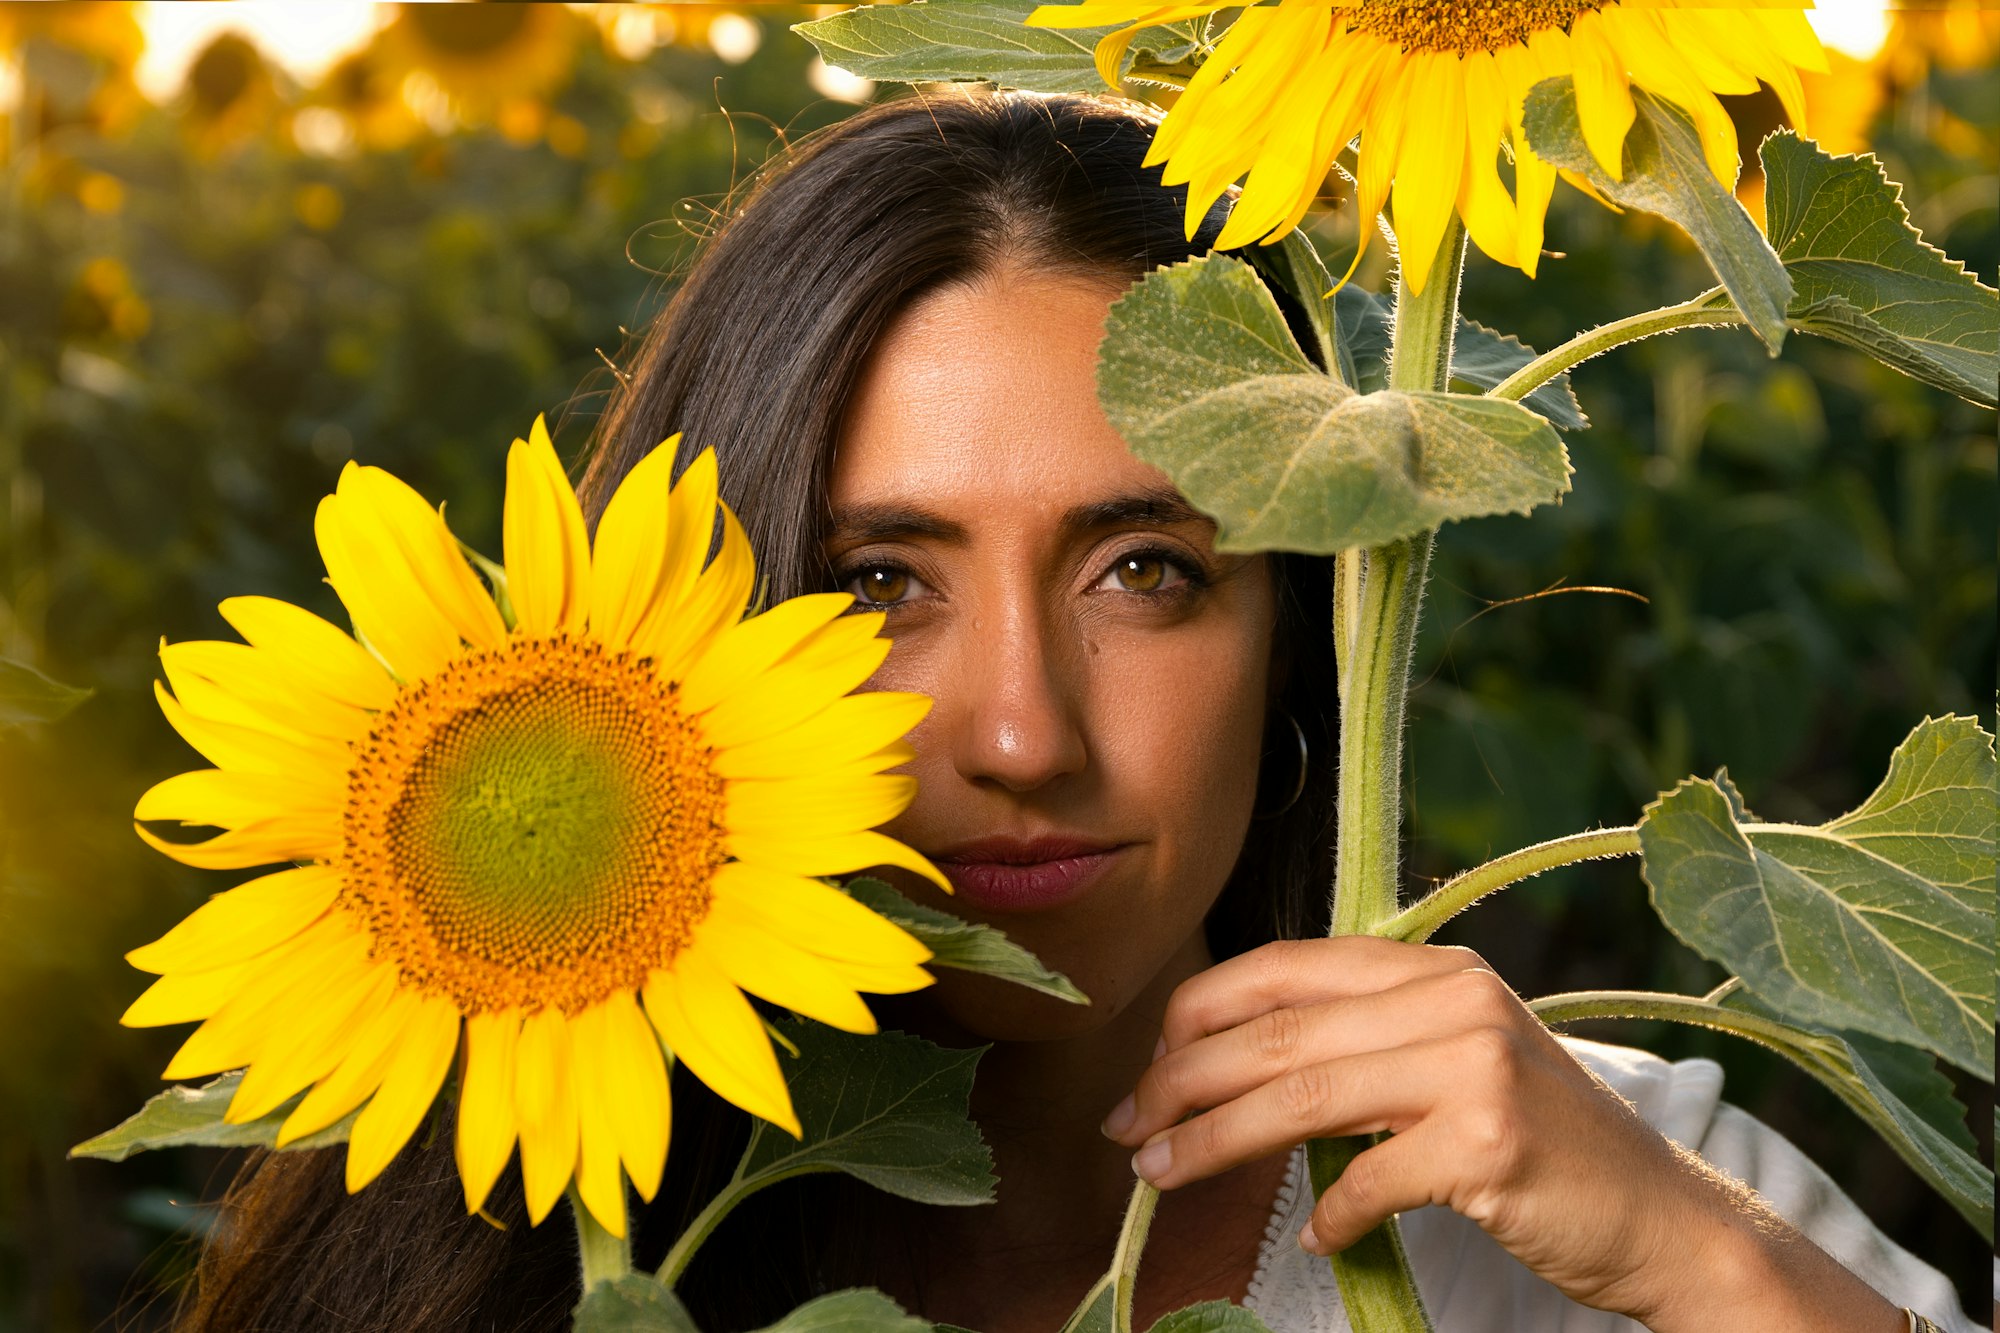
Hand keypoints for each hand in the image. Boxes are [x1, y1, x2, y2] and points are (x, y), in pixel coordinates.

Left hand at [1098, 937, 1905, 1331]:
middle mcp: (1453, 997)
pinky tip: (1310, 1236)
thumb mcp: (1447, 1062)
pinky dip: (1328, 1211)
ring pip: (1303, 1095)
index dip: (1197, 1017)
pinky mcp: (1491, 1142)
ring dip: (1216, 1141)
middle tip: (1126, 1129)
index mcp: (1432, 967)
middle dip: (1183, 1082)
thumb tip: (1219, 1072)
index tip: (1143, 1071)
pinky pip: (1369, 1177)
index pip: (1281, 968)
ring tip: (1159, 1173)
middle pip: (1278, 1033)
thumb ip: (1356, 1047)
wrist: (1661, 1216)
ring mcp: (1475, 1066)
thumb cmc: (1536, 1144)